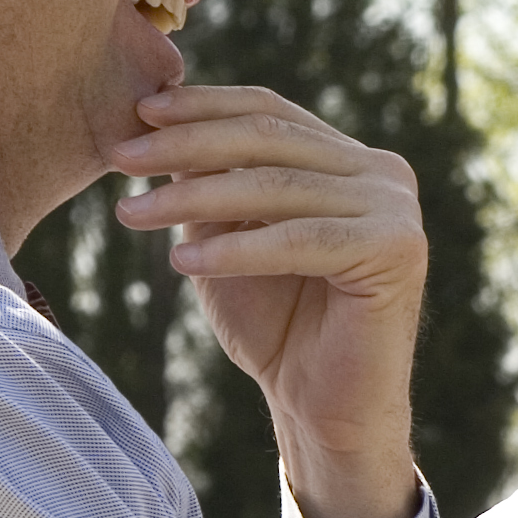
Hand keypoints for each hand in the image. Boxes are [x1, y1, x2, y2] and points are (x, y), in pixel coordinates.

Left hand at [113, 84, 425, 517]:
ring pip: (278, 188)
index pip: (270, 111)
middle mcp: (383, 173)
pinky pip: (299, 240)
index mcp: (350, 160)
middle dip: (186, 146)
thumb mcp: (229, 236)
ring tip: (131, 214)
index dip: (202, 106)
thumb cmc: (275, 327)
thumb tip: (154, 119)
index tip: (137, 113)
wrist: (322, 410)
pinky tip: (181, 260)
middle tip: (120, 159)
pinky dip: (236, 248)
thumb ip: (210, 180)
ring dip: (194, 196)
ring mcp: (396, 209)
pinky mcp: (397, 250)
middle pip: (270, 141)